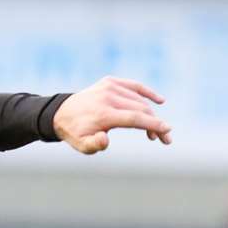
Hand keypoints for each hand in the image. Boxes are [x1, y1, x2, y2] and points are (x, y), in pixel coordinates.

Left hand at [52, 76, 171, 154]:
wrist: (61, 113)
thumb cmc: (75, 133)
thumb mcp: (81, 145)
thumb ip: (94, 145)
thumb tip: (105, 140)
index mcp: (103, 114)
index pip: (135, 118)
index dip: (153, 124)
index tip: (167, 132)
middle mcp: (108, 97)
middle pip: (141, 109)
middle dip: (155, 124)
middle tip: (164, 139)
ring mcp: (110, 87)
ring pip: (139, 100)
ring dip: (151, 114)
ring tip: (154, 131)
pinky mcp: (110, 82)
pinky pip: (134, 86)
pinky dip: (147, 93)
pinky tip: (160, 101)